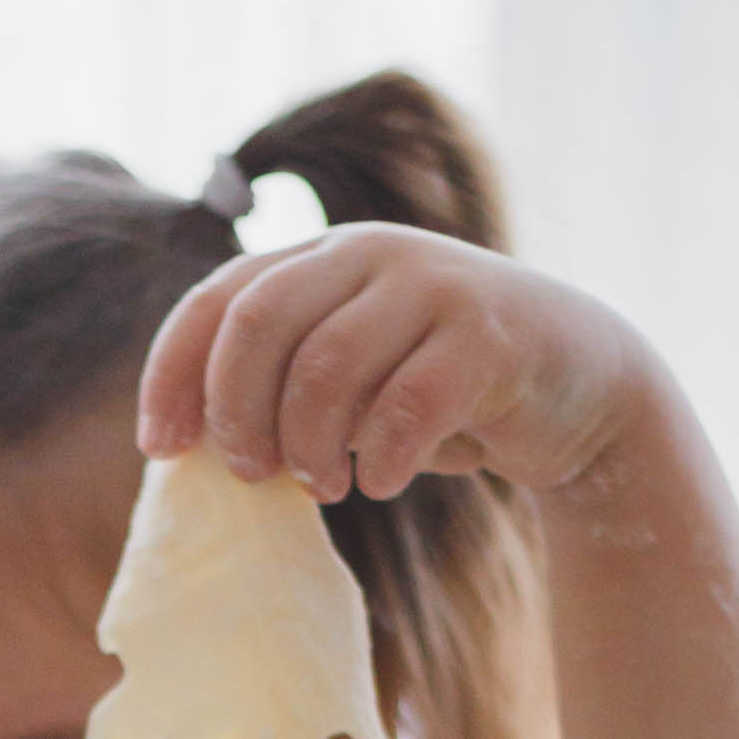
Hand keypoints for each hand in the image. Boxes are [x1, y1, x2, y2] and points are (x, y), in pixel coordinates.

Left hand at [136, 225, 642, 507]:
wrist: (577, 385)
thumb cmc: (440, 396)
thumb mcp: (351, 381)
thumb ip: (280, 386)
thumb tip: (184, 445)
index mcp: (323, 255)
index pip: (218, 298)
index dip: (174, 374)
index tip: (160, 449)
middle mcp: (372, 252)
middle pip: (259, 323)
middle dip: (238, 413)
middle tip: (252, 476)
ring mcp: (432, 285)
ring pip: (326, 367)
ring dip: (308, 446)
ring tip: (324, 486)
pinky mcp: (486, 336)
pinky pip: (404, 406)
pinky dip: (378, 461)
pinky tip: (379, 483)